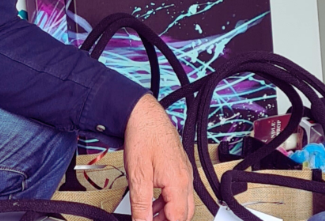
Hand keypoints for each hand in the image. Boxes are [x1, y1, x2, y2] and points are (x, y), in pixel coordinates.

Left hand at [123, 93, 194, 220]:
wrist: (144, 114)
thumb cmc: (143, 137)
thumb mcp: (138, 177)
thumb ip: (141, 206)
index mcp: (179, 183)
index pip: (178, 219)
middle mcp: (186, 178)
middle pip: (184, 214)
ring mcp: (184, 171)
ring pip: (182, 203)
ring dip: (166, 213)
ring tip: (146, 214)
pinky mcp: (179, 166)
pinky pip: (178, 191)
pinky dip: (167, 201)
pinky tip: (152, 201)